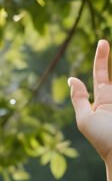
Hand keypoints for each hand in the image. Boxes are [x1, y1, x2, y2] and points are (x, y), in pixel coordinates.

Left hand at [69, 39, 111, 165]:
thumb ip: (79, 99)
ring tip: (109, 47)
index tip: (103, 42)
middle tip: (105, 41)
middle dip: (108, 57)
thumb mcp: (85, 120)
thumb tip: (71, 80)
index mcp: (103, 99)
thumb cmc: (102, 139)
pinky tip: (111, 88)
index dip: (100, 58)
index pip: (100, 73)